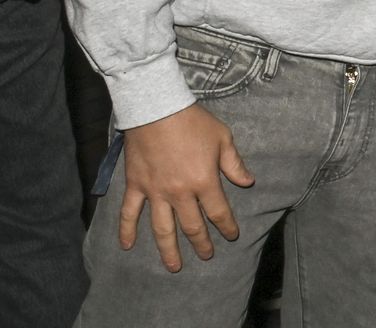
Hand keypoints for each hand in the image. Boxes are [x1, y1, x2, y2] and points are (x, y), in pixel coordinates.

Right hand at [118, 104, 255, 271]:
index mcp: (204, 182)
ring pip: (162, 229)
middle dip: (201, 243)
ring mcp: (156, 192)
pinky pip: (130, 213)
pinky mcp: (136, 186)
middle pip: (192, 226)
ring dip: (168, 250)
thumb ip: (234, 164)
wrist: (157, 109)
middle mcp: (180, 193)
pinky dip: (127, 231)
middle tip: (206, 256)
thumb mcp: (222, 138)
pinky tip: (127, 246)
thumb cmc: (193, 122)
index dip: (227, 227)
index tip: (231, 236)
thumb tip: (248, 182)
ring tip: (174, 266)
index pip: (218, 212)